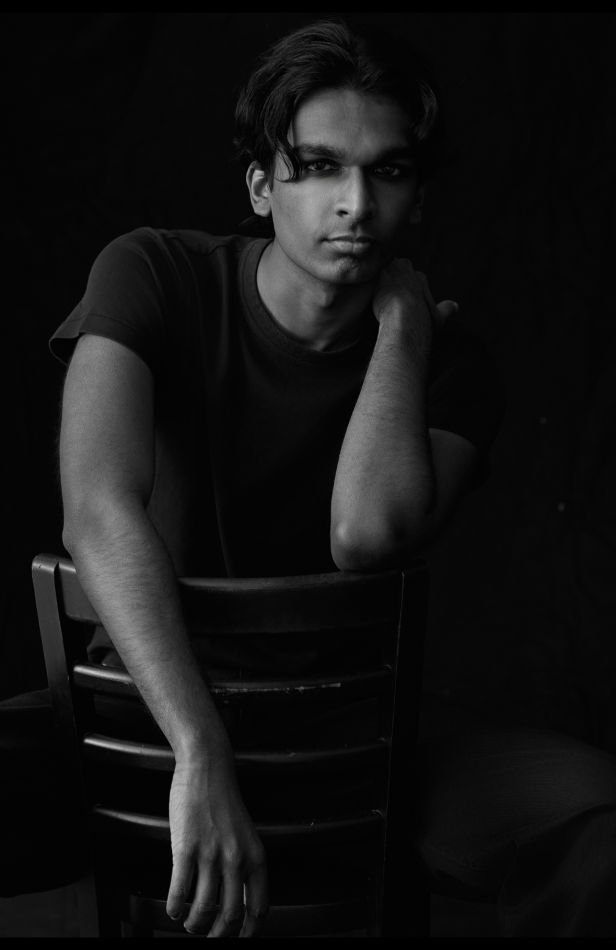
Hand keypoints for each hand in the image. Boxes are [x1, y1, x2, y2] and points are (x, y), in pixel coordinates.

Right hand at [166, 755, 267, 937]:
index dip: (247, 932)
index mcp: (255, 856)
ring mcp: (211, 854)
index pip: (258, 908)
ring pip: (203, 909)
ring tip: (188, 922)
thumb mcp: (245, 834)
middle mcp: (236, 858)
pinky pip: (180, 891)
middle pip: (230, 916)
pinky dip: (175, 907)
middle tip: (208, 936)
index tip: (239, 938)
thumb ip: (244, 863)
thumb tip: (237, 897)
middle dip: (218, 935)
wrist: (207, 767)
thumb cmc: (223, 798)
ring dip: (194, 924)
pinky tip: (173, 908)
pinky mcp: (186, 848)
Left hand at [373, 258, 458, 329]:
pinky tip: (362, 288)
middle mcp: (408, 271)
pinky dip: (368, 279)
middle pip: (398, 266)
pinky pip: (370, 272)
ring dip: (379, 276)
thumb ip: (445, 310)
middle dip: (393, 275)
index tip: (402, 295)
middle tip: (386, 290)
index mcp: (420, 279)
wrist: (405, 317)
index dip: (406, 286)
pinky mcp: (377, 275)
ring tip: (372, 288)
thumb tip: (455, 307)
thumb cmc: (421, 320)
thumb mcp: (437, 316)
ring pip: (383, 267)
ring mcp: (391, 270)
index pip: (413, 276)